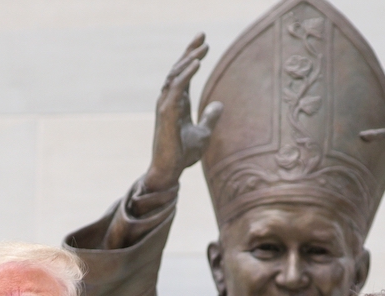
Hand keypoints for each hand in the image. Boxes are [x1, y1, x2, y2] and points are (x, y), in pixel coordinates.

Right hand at [141, 33, 223, 201]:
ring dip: (189, 59)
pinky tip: (197, 63)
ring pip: (175, 75)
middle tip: (202, 35)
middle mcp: (169, 100)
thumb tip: (219, 105)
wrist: (171, 171)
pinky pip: (176, 88)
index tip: (204, 42)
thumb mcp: (204, 133)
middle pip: (179, 69)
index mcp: (177, 103)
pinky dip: (186, 74)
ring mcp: (165, 105)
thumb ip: (210, 118)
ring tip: (203, 48)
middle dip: (190, 51)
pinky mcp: (166, 112)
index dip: (192, 56)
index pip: (185, 74)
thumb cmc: (183, 154)